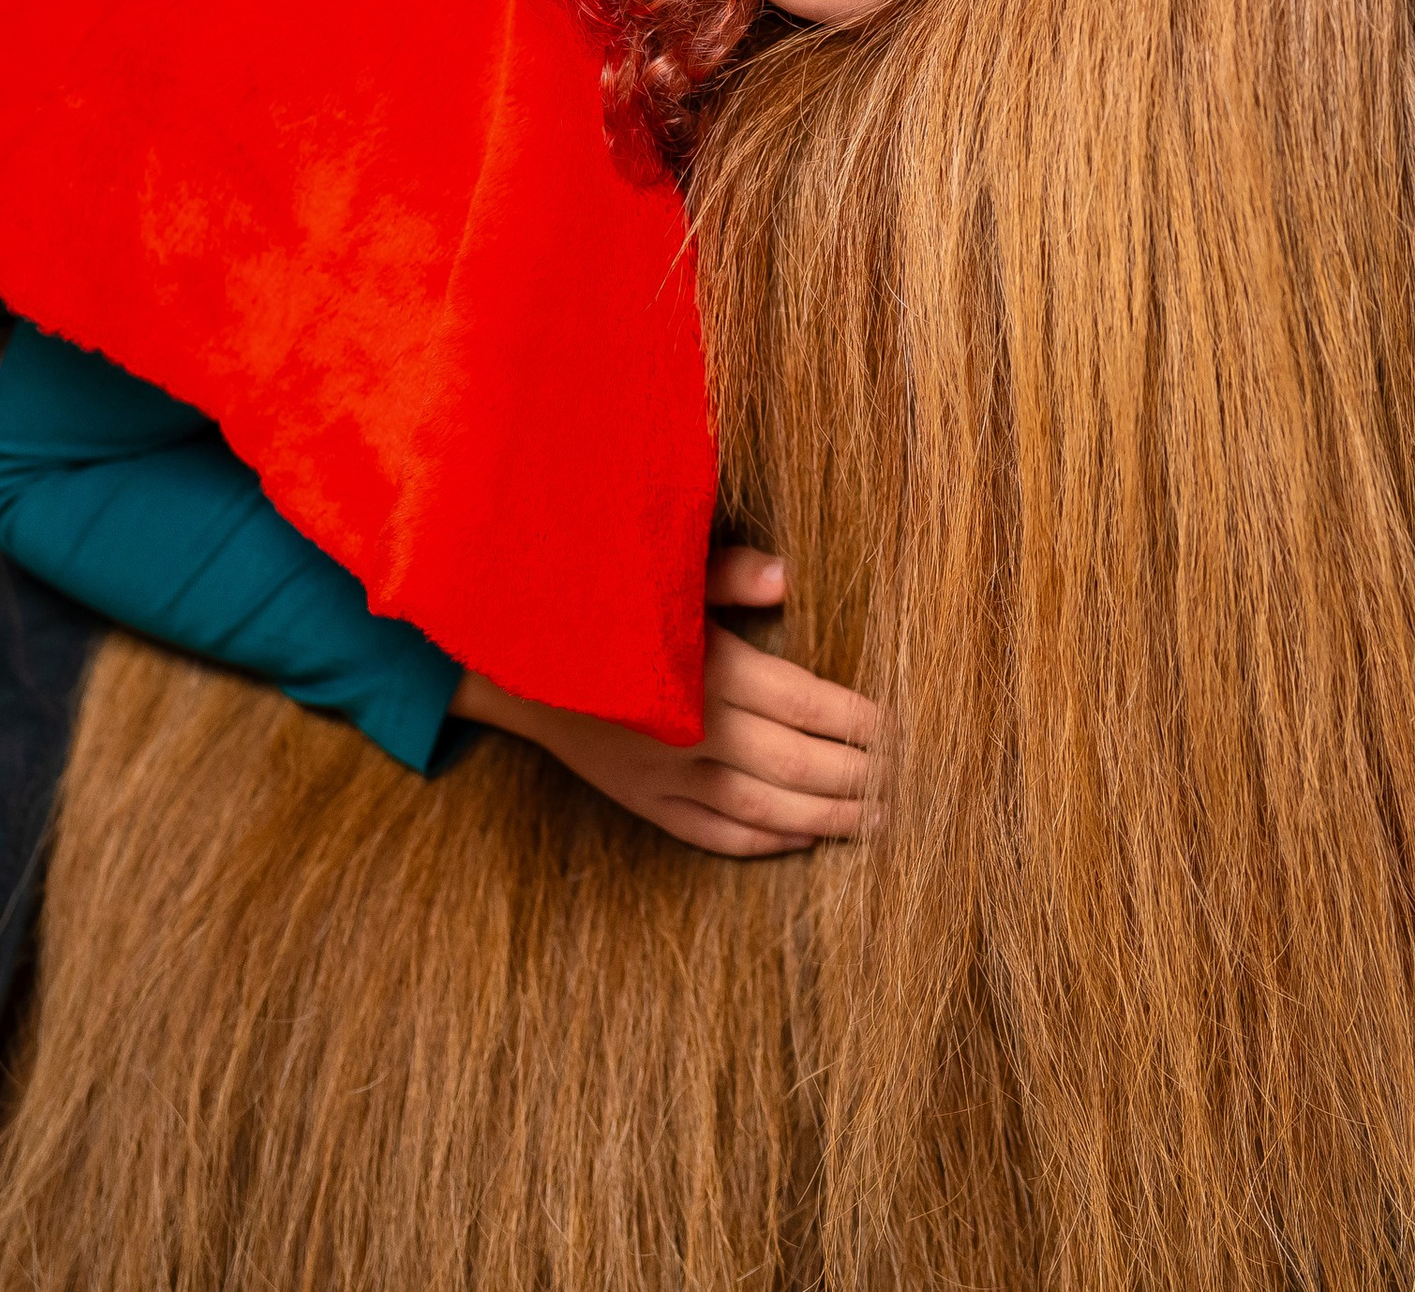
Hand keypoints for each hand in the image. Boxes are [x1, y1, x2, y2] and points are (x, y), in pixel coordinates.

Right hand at [450, 548, 878, 856]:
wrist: (503, 657)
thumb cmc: (594, 599)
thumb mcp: (657, 572)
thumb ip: (727, 575)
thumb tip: (787, 579)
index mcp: (705, 670)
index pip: (806, 704)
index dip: (860, 723)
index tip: (905, 731)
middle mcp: (689, 732)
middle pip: (795, 765)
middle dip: (857, 779)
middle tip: (912, 789)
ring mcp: (662, 775)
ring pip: (761, 809)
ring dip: (823, 818)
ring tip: (876, 823)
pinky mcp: (639, 799)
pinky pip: (710, 832)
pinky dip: (761, 841)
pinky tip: (802, 839)